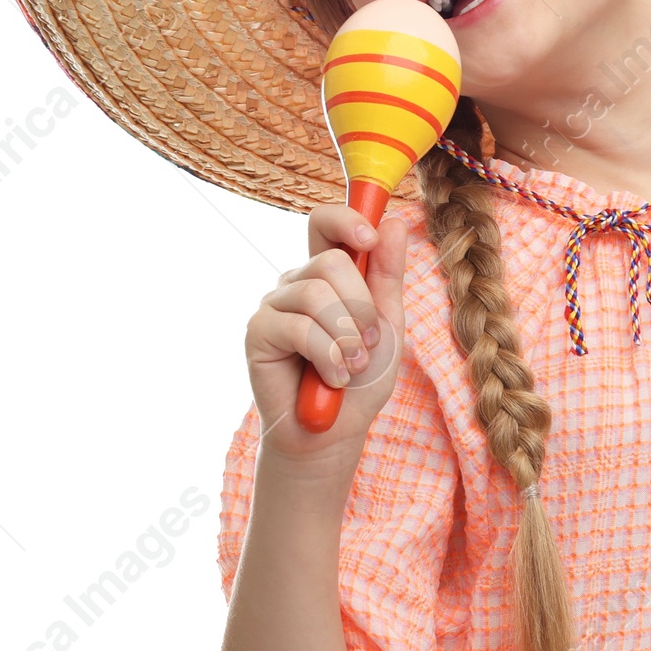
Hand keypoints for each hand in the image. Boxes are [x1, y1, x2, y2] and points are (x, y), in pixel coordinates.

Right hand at [242, 205, 409, 466]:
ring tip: (351, 366)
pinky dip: (327, 356)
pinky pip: (299, 327)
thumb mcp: (386, 323)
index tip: (369, 239)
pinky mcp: (258, 332)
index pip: (325, 223)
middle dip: (361, 306)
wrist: (335, 432)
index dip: (347, 219)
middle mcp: (297, 282)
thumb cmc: (361, 378)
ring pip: (316, 293)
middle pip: (331, 260)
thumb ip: (387, 275)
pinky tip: (332, 379)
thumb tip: (392, 222)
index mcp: (328, 274)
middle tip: (367, 343)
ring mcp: (274, 305)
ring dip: (346, 337)